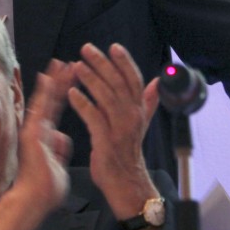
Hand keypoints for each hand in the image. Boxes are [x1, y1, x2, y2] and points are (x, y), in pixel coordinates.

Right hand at [13, 62, 72, 216]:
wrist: (33, 201)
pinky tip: (49, 77)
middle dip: (60, 81)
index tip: (70, 77)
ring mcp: (33, 130)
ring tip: (62, 63)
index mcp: (44, 137)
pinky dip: (45, 92)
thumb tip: (61, 138)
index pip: (55, 109)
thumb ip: (59, 149)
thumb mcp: (57, 166)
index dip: (63, 92)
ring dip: (54, 80)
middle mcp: (37, 130)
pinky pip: (41, 108)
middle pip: (50, 100)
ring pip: (46, 100)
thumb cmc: (45, 190)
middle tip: (67, 62)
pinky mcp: (32, 133)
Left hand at [68, 43, 157, 193]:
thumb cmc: (127, 152)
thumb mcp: (139, 124)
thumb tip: (156, 82)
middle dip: (103, 64)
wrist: (126, 183)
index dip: (125, 62)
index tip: (113, 47)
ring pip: (107, 98)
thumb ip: (146, 102)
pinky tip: (72, 93)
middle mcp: (131, 117)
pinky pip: (94, 118)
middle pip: (119, 84)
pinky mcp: (106, 141)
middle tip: (86, 49)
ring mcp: (119, 129)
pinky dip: (83, 104)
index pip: (134, 80)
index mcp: (138, 111)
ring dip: (91, 79)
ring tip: (78, 66)